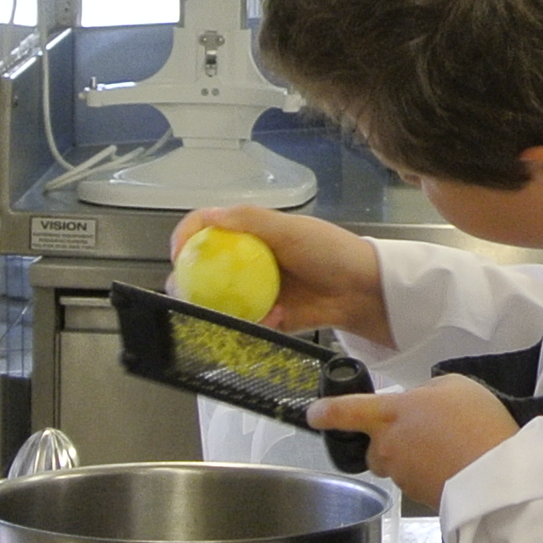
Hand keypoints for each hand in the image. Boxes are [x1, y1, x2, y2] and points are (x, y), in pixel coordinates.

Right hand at [172, 204, 388, 344]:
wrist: (363, 290)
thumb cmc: (332, 252)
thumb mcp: (290, 228)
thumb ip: (250, 221)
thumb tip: (208, 218)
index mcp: (248, 233)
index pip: (203, 229)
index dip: (184, 239)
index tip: (179, 256)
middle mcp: (245, 261)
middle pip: (201, 270)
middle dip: (189, 284)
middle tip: (191, 293)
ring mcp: (254, 291)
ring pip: (218, 302)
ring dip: (218, 309)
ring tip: (232, 310)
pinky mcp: (266, 318)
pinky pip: (246, 324)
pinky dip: (253, 323)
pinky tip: (274, 317)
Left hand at [309, 374, 517, 512]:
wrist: (495, 476)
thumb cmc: (475, 424)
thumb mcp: (454, 386)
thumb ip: (426, 392)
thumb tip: (420, 404)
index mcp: (388, 414)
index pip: (343, 411)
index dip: (324, 412)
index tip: (314, 414)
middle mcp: (387, 447)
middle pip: (374, 445)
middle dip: (391, 440)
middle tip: (425, 430)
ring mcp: (401, 475)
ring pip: (397, 463)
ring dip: (414, 456)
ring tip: (451, 447)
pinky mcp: (417, 496)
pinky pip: (417, 479)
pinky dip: (430, 472)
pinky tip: (457, 464)